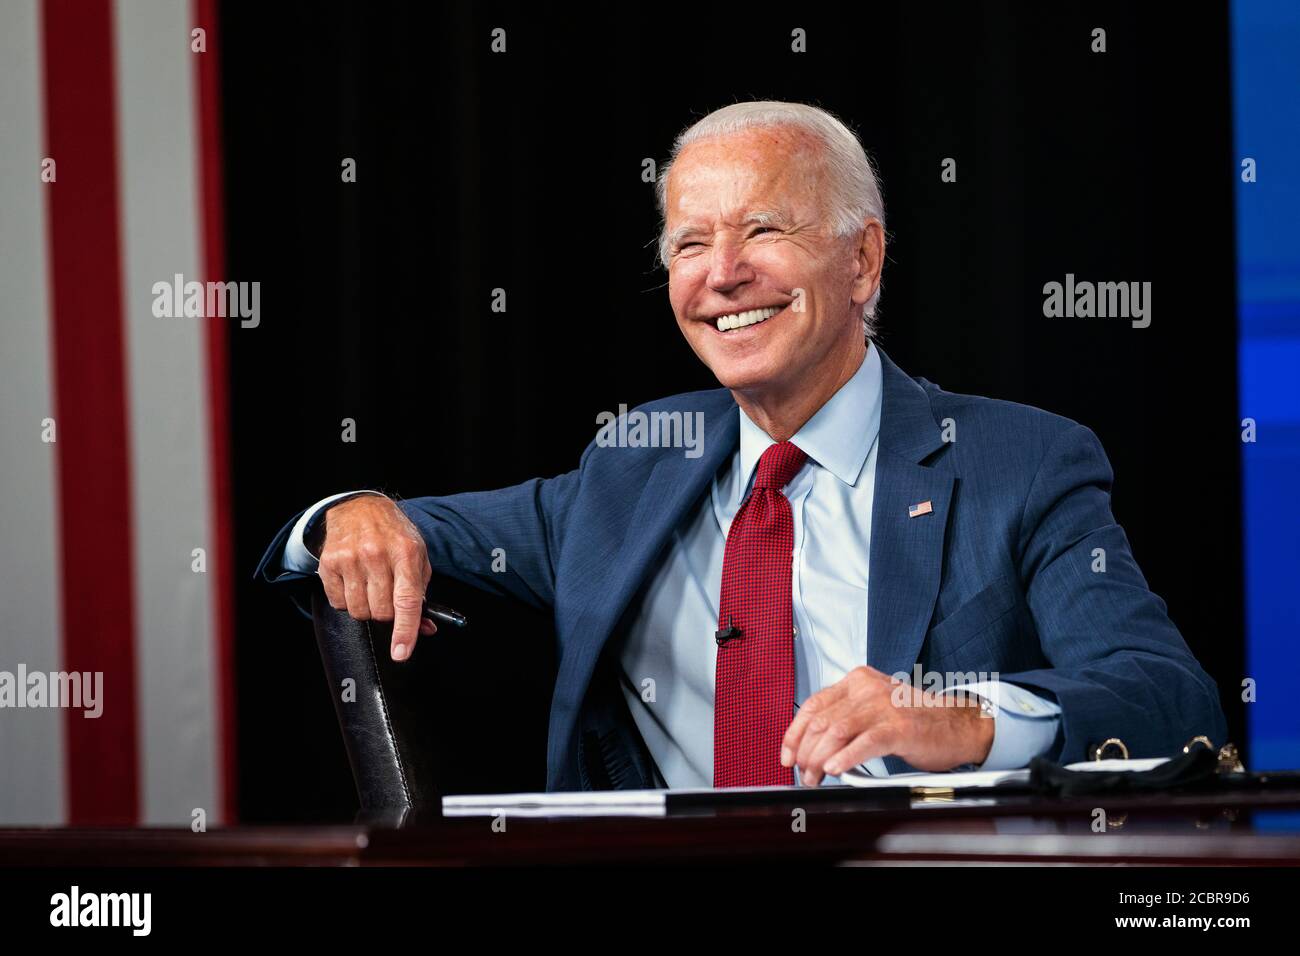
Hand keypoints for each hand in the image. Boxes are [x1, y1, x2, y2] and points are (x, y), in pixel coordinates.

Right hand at [315, 495, 434, 660]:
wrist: (360, 508)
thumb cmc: (394, 535)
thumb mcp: (417, 557)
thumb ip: (421, 594)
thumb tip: (424, 629)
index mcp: (406, 553)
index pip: (407, 600)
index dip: (405, 631)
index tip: (401, 653)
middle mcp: (376, 554)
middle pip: (382, 611)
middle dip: (388, 613)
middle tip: (388, 595)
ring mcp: (350, 558)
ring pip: (359, 611)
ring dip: (368, 608)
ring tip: (371, 585)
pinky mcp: (329, 562)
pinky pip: (338, 603)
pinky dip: (348, 601)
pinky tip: (354, 581)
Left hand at [780, 665, 994, 785]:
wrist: (958, 725)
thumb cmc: (915, 721)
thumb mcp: (874, 709)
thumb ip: (845, 718)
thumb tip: (811, 746)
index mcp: (857, 681)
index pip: (813, 704)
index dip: (794, 732)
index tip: (787, 754)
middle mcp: (867, 689)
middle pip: (821, 720)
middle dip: (805, 752)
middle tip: (803, 774)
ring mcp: (884, 706)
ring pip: (836, 731)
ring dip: (819, 759)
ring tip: (815, 777)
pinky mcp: (899, 727)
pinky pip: (864, 742)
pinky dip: (845, 758)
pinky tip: (835, 769)